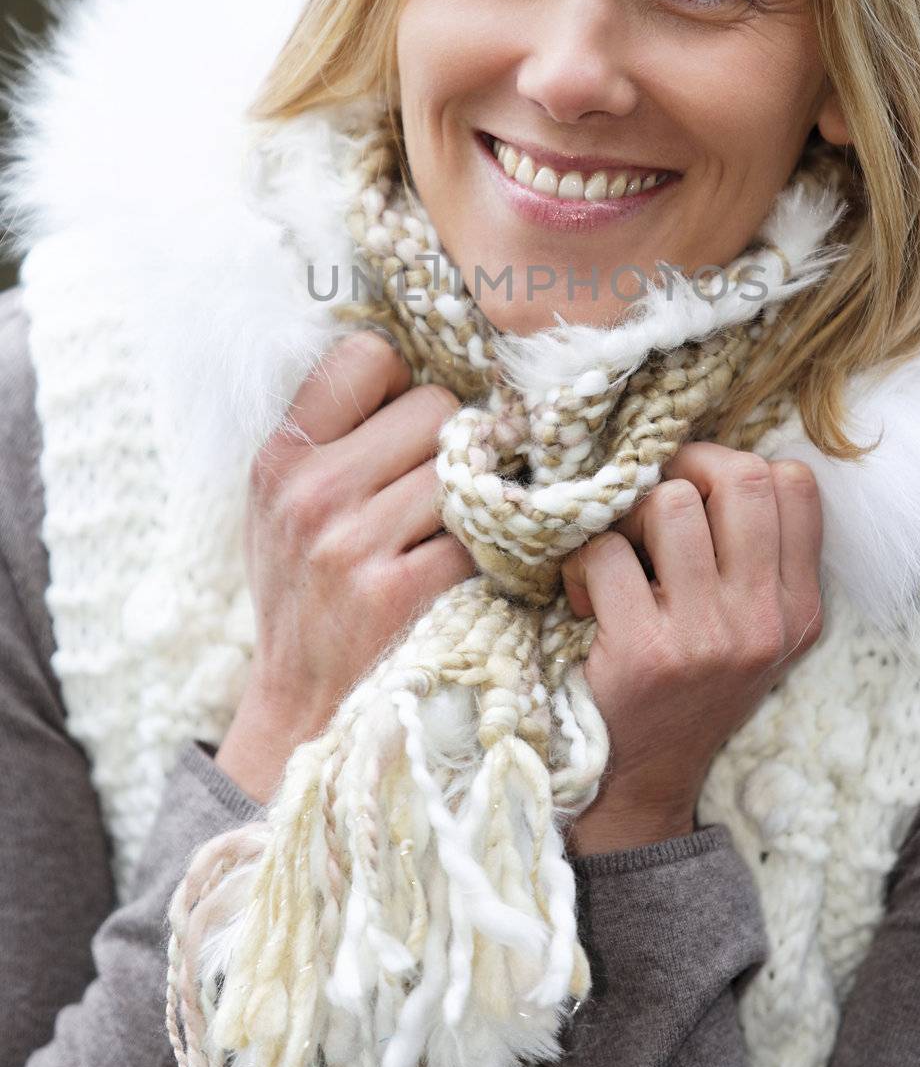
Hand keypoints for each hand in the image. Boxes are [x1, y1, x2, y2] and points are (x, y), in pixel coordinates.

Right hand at [215, 331, 474, 803]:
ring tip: (453, 529)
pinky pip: (481, 531)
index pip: (365, 355)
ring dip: (476, 496)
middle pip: (435, 406)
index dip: (401, 383)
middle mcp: (312, 493)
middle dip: (451, 442)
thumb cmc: (307, 595)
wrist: (303, 711)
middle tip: (440, 489)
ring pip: (465, 466)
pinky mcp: (402, 592)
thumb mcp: (284, 507)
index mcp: (281, 458)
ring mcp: (354, 545)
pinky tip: (472, 568)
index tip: (405, 424)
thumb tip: (418, 365)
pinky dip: (491, 547)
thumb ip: (334, 438)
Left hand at [560, 444, 823, 854]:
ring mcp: (708, 637)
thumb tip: (708, 459)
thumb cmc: (686, 683)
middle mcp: (764, 619)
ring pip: (670, 502)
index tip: (696, 489)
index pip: (796, 484)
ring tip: (618, 552)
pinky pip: (607, 552)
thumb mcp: (748, 627)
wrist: (642, 783)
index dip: (736, 465)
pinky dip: (582, 563)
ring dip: (628, 514)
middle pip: (741, 476)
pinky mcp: (646, 653)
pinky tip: (585, 598)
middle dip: (684, 465)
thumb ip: (751, 555)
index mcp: (798, 607)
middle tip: (648, 499)